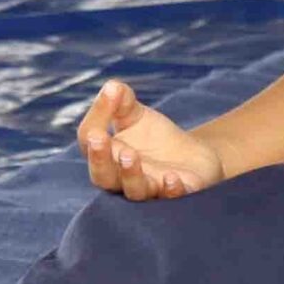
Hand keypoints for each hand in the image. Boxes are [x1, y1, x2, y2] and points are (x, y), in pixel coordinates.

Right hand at [77, 79, 224, 200]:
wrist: (193, 157)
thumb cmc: (155, 138)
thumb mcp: (136, 115)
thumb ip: (122, 101)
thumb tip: (112, 87)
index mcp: (106, 156)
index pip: (89, 140)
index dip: (97, 116)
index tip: (110, 93)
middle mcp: (122, 178)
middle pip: (103, 177)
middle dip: (99, 158)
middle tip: (100, 139)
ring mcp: (150, 188)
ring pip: (134, 190)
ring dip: (130, 174)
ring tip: (130, 155)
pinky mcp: (178, 192)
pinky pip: (172, 197)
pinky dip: (171, 190)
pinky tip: (172, 178)